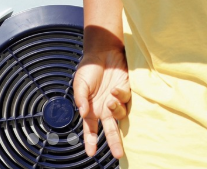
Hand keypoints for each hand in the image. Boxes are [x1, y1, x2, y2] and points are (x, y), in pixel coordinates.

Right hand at [73, 44, 130, 158]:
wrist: (102, 52)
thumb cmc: (89, 68)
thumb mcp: (80, 84)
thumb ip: (80, 99)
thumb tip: (83, 114)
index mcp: (91, 109)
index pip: (90, 130)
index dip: (90, 141)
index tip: (91, 153)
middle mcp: (105, 109)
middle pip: (111, 130)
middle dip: (115, 143)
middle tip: (118, 155)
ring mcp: (116, 101)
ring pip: (121, 115)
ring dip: (116, 111)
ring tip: (110, 102)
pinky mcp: (127, 92)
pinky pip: (127, 100)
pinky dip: (121, 96)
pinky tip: (115, 89)